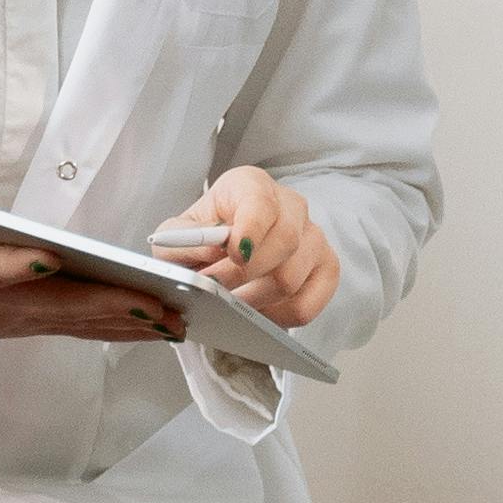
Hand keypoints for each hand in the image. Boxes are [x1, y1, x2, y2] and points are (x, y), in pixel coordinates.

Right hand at [0, 195, 181, 371]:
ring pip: (81, 321)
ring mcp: (22, 318)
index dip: (14, 266)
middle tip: (158, 304)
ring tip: (181, 320)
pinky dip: (126, 328)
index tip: (47, 258)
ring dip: (130, 322)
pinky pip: (86, 328)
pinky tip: (167, 327)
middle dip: (107, 303)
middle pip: (56, 303)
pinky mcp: (36, 323)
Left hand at [150, 170, 340, 332]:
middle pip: (284, 242)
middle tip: (217, 292)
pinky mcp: (325, 269)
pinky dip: (277, 317)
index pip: (261, 203)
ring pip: (292, 277)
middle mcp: (290, 205)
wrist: (219, 252)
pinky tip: (256, 314)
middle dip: (245, 274)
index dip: (250, 231)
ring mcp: (313, 237)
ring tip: (229, 306)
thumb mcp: (177, 234)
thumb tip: (210, 254)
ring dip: (255, 300)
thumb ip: (184, 241)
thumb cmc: (201, 239)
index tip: (233, 255)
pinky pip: (307, 304)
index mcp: (251, 185)